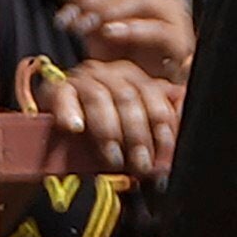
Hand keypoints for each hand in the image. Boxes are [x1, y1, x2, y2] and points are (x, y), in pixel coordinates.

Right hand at [25, 52, 183, 182]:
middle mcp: (111, 72)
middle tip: (139, 164)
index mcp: (136, 78)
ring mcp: (83, 78)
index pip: (156, 100)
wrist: (61, 130)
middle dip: (137, 136)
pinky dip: (70, 113)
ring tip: (113, 158)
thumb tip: (179, 133)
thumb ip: (159, 127)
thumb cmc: (105, 131)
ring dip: (108, 132)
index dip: (161, 129)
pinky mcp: (56, 88)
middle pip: (129, 99)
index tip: (163, 155)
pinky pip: (64, 96)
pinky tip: (76, 128)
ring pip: (100, 98)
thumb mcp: (136, 129)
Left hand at [58, 0, 194, 79]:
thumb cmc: (127, 65)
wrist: (147, 96)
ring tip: (87, 24)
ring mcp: (175, 19)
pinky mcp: (181, 43)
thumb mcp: (99, 34)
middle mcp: (163, 0)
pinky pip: (158, 29)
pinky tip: (110, 32)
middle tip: (74, 13)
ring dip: (108, 8)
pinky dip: (132, 29)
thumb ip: (88, 13)